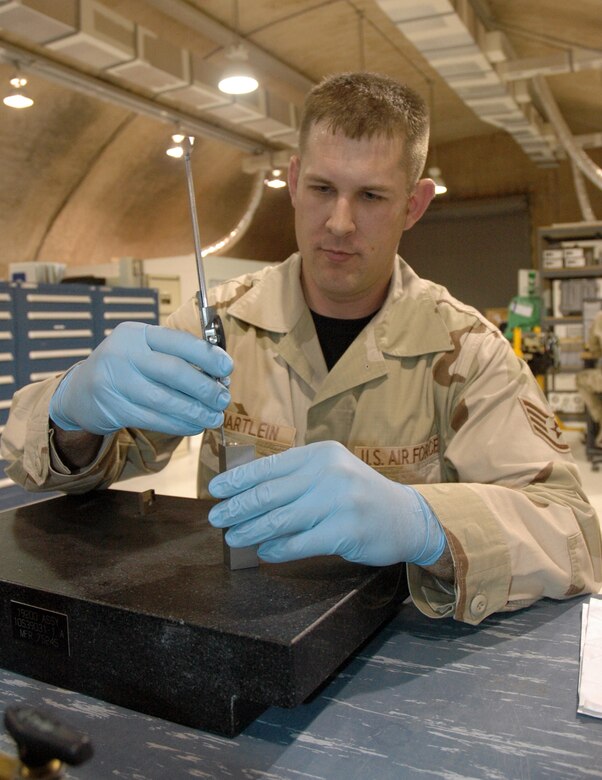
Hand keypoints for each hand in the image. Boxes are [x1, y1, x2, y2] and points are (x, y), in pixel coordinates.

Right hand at [49, 322, 232, 435]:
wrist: (80, 390)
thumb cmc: (125, 368)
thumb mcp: (143, 350)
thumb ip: (175, 357)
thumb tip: (219, 375)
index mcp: (137, 333)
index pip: (178, 341)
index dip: (207, 355)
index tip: (227, 368)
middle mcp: (124, 354)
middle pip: (174, 371)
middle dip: (205, 387)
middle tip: (223, 398)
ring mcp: (117, 382)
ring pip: (166, 399)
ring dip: (196, 411)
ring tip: (214, 416)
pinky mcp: (115, 408)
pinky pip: (155, 418)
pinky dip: (179, 424)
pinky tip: (195, 426)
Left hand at [208, 441, 445, 565]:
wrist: (406, 517)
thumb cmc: (359, 494)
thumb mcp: (331, 472)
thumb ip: (297, 477)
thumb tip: (247, 493)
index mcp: (320, 454)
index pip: (270, 466)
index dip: (238, 479)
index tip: (215, 489)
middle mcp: (329, 473)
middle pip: (270, 493)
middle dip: (237, 506)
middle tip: (215, 518)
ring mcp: (339, 502)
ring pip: (280, 519)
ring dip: (250, 530)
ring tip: (232, 538)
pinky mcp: (345, 531)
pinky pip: (299, 543)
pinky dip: (277, 549)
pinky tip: (264, 552)